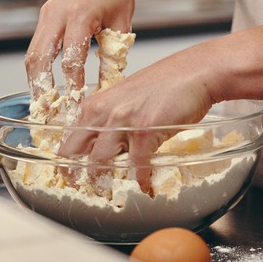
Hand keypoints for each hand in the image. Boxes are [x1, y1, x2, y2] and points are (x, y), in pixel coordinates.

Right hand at [25, 0, 140, 119]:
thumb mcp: (122, 25)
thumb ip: (113, 55)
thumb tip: (107, 89)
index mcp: (81, 14)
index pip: (71, 60)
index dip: (73, 88)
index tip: (79, 109)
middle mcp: (58, 13)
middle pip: (38, 58)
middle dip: (41, 88)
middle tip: (48, 113)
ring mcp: (48, 13)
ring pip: (32, 53)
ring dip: (35, 80)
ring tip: (43, 105)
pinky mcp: (46, 15)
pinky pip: (38, 45)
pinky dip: (39, 67)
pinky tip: (47, 86)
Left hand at [57, 49, 214, 189]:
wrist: (194, 73)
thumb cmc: (165, 84)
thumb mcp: (127, 98)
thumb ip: (111, 118)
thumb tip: (105, 144)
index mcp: (96, 104)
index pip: (69, 138)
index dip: (67, 160)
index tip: (72, 175)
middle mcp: (104, 112)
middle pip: (76, 152)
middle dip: (78, 175)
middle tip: (87, 188)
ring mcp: (123, 121)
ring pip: (100, 161)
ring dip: (106, 179)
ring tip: (114, 189)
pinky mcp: (145, 131)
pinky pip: (137, 165)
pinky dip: (141, 178)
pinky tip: (146, 182)